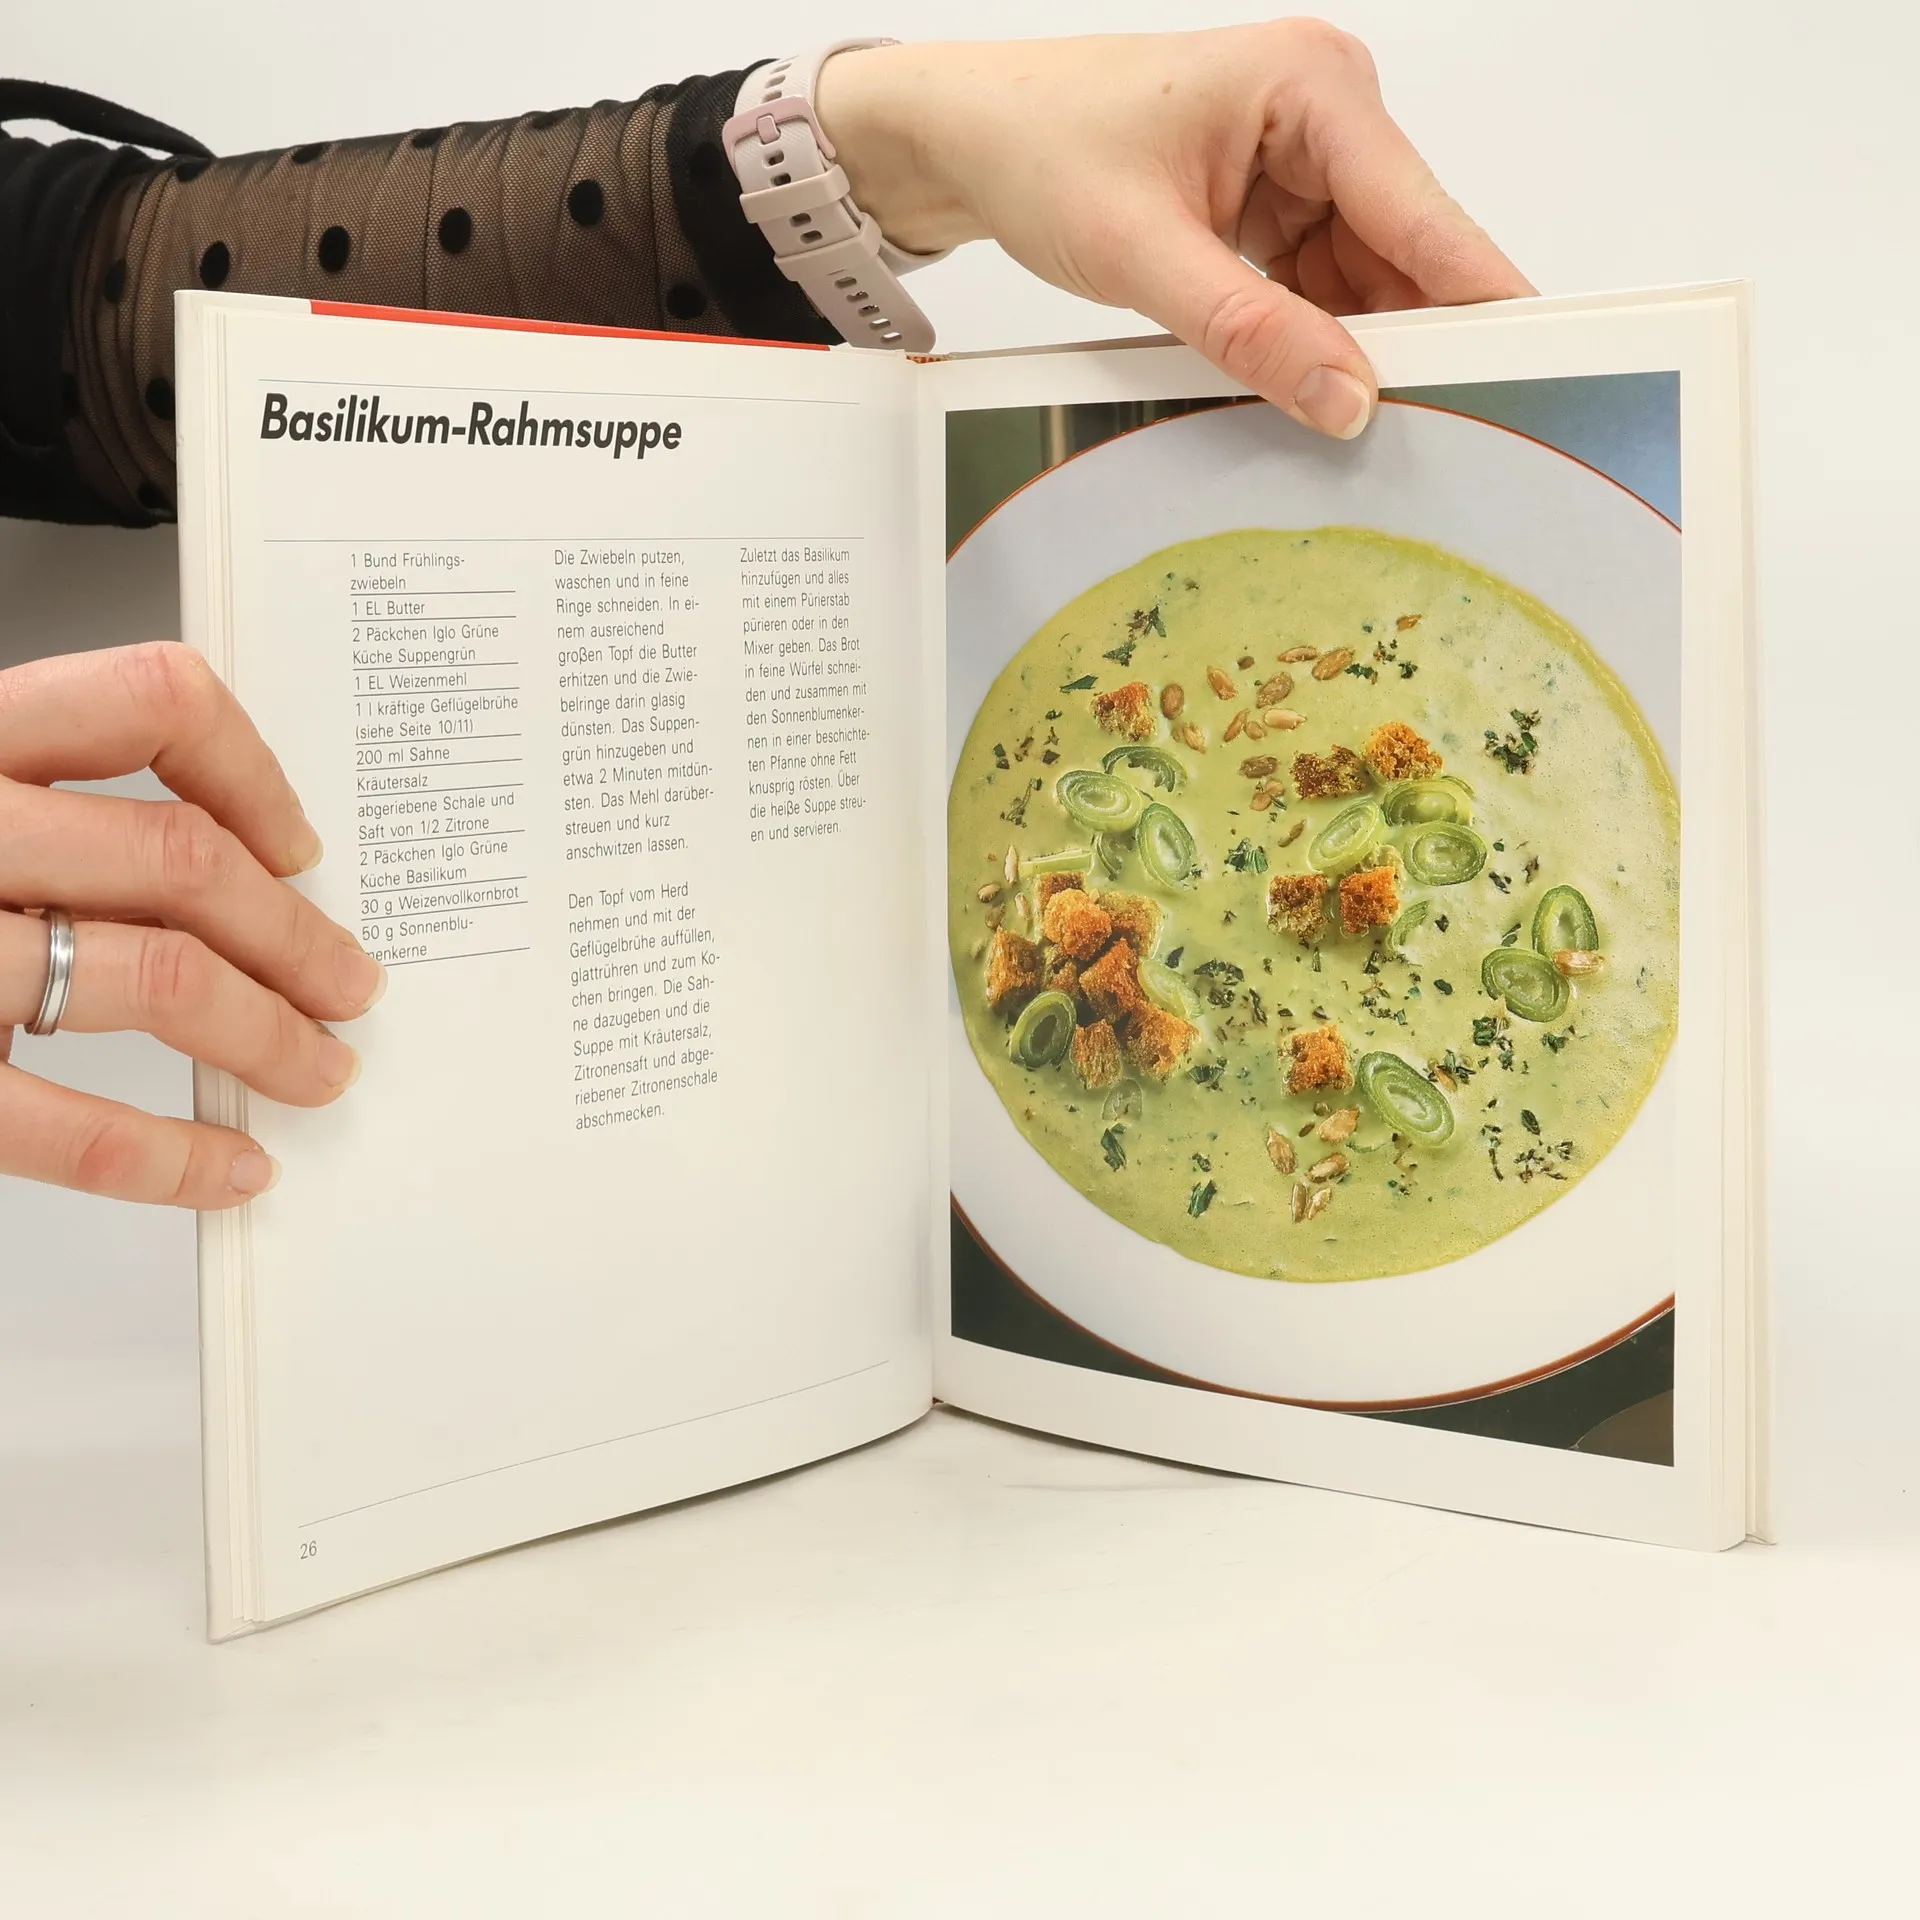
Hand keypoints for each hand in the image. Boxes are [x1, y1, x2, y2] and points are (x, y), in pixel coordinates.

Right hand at [0, 644, 381, 1207]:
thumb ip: (24, 792)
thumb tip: (212, 851)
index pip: (149, 702)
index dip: (253, 774)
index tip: (298, 844)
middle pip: (182, 860)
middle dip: (296, 935)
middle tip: (347, 984)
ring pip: (156, 976)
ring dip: (268, 1034)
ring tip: (316, 1068)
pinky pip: (69, 1127)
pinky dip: (171, 1159)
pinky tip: (227, 1172)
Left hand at [819, 20, 1534, 438]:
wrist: (968, 137)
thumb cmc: (1040, 147)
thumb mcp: (1144, 252)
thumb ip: (1249, 330)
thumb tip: (1345, 397)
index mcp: (1314, 87)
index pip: (1423, 211)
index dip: (1479, 297)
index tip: (1537, 363)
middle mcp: (1327, 116)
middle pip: (1408, 252)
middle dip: (1414, 340)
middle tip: (1442, 431)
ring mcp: (1306, 166)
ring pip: (1367, 282)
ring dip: (1359, 350)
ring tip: (1361, 425)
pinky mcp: (1275, 212)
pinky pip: (1321, 291)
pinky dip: (1316, 343)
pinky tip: (1312, 391)